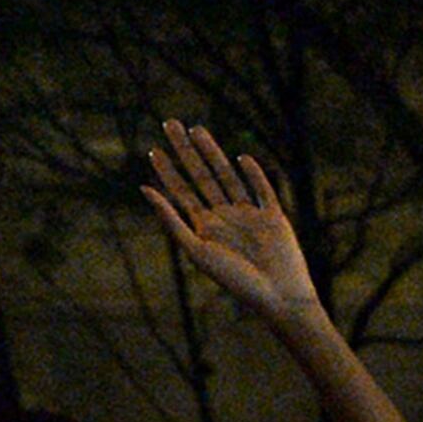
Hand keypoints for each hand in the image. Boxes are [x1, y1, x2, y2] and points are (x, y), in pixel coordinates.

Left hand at [142, 122, 323, 322]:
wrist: (278, 297)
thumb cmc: (236, 281)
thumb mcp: (196, 250)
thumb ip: (171, 219)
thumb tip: (144, 189)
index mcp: (205, 228)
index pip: (182, 193)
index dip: (167, 171)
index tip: (154, 149)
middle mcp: (225, 218)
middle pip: (201, 177)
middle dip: (185, 151)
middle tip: (170, 124)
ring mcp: (249, 215)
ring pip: (227, 177)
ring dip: (212, 153)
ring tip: (197, 129)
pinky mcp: (274, 217)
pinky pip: (262, 190)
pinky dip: (254, 174)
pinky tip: (241, 158)